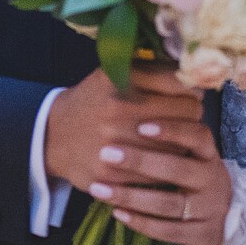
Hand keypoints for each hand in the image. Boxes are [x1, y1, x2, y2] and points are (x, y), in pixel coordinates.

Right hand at [43, 62, 202, 191]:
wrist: (53, 136)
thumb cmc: (93, 101)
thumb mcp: (113, 74)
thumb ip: (150, 70)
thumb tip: (192, 75)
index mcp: (120, 80)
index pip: (181, 83)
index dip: (191, 88)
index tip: (191, 93)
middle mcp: (118, 109)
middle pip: (187, 113)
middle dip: (192, 114)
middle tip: (187, 116)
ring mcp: (116, 144)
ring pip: (179, 145)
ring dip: (183, 142)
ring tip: (176, 138)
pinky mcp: (113, 174)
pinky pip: (160, 174)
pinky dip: (166, 167)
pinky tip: (162, 160)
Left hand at [54, 67, 231, 244]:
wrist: (227, 217)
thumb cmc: (195, 171)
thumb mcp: (192, 148)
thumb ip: (172, 119)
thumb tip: (151, 84)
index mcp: (209, 151)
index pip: (196, 135)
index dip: (171, 129)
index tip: (141, 125)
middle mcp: (212, 179)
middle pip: (179, 170)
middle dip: (141, 162)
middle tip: (106, 152)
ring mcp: (208, 209)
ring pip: (169, 205)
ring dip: (132, 196)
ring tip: (99, 187)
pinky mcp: (200, 235)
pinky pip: (168, 231)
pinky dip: (141, 223)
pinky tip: (116, 213)